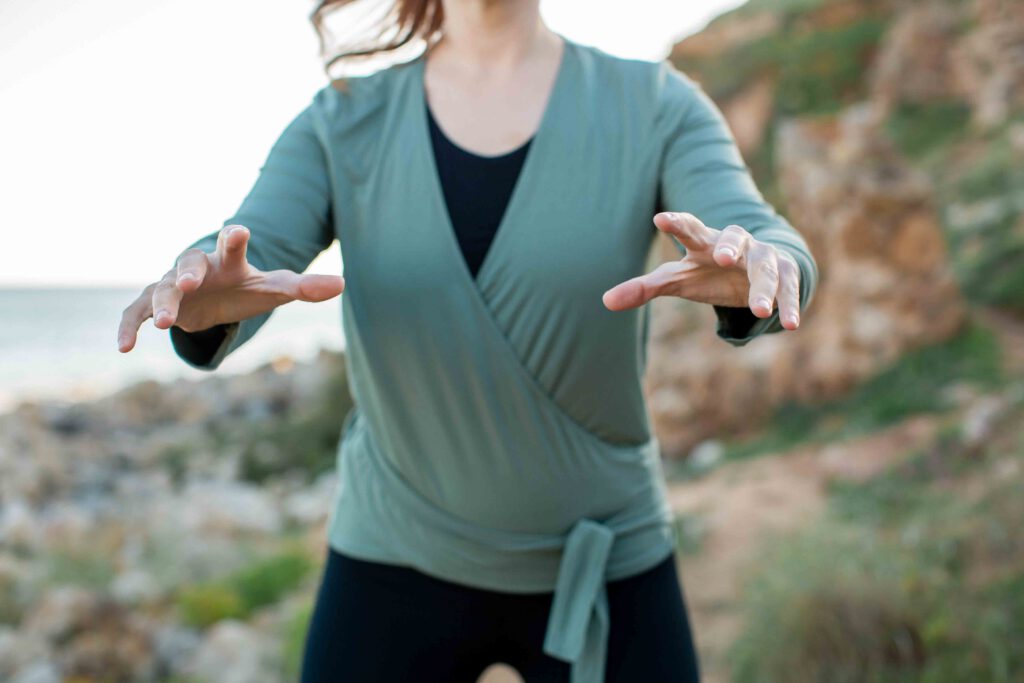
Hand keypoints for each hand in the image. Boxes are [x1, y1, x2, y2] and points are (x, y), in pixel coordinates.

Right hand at [117, 224, 344, 351]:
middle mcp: (198, 266)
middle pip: (189, 262)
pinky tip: (123, 348)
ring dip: (161, 303)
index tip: (238, 233)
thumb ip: (305, 287)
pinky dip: (128, 327)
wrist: (218, 293)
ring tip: (163, 323)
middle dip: (188, 270)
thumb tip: (342, 284)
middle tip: (188, 282)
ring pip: (161, 288)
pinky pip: (136, 312)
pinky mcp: (155, 304)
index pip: (232, 242)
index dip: (235, 237)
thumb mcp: (277, 289)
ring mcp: (173, 284)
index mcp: (230, 258)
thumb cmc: (249, 287)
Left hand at [602, 212, 801, 329]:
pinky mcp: (785, 273)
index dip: (676, 223)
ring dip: (764, 288)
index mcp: (704, 242)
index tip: (660, 219)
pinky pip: (788, 288)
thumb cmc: (708, 271)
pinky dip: (789, 305)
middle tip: (723, 258)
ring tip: (761, 310)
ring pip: (764, 267)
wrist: (755, 269)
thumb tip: (605, 301)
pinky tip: (790, 325)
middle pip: (733, 239)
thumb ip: (644, 288)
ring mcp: (763, 256)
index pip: (689, 228)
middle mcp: (735, 244)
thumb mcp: (677, 279)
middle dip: (729, 246)